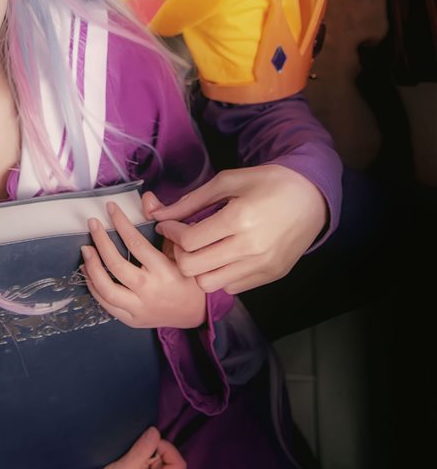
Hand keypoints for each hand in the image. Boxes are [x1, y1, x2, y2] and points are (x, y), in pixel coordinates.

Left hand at [81, 201, 205, 328]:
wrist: (197, 313)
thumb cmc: (189, 276)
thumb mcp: (181, 249)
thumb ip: (164, 222)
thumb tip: (147, 199)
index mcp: (164, 271)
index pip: (136, 243)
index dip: (121, 222)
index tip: (111, 208)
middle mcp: (150, 291)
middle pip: (116, 265)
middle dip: (101, 241)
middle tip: (92, 224)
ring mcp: (140, 308)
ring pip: (106, 289)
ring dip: (92, 267)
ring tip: (86, 249)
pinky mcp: (132, 320)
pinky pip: (107, 305)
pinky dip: (94, 287)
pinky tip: (88, 272)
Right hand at [82, 426, 185, 468]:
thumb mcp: (125, 468)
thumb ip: (143, 449)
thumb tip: (156, 430)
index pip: (178, 465)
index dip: (167, 448)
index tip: (148, 441)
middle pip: (168, 465)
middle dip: (153, 454)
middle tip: (134, 455)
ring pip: (156, 467)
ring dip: (144, 458)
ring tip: (127, 462)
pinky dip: (138, 464)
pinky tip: (125, 467)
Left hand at [145, 164, 328, 294]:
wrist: (312, 197)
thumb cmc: (267, 183)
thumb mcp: (227, 182)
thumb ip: (191, 201)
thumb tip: (156, 213)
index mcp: (239, 219)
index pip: (188, 240)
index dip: (169, 232)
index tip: (167, 223)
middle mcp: (251, 248)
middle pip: (193, 268)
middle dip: (178, 253)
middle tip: (181, 238)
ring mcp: (262, 266)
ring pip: (210, 284)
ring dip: (198, 268)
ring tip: (201, 250)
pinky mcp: (271, 276)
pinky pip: (232, 287)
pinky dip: (220, 275)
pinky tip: (222, 256)